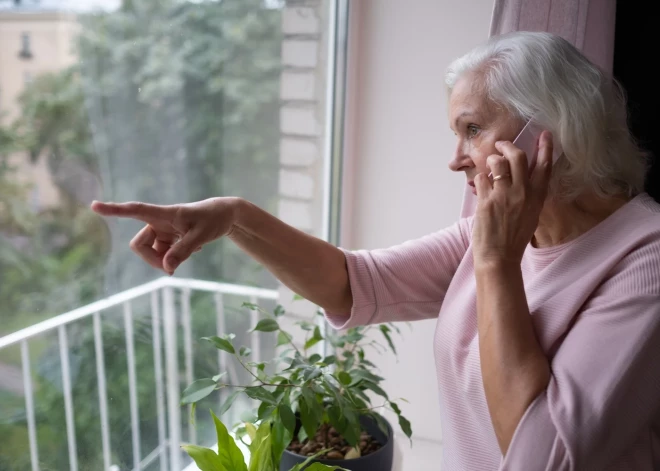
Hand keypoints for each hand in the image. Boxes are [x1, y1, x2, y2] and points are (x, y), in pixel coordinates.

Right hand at [91, 197, 241, 274]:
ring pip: (151, 253)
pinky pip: (162, 255)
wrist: (223, 215)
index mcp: (163, 214)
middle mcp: (158, 222)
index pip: (135, 210)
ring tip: (191, 250)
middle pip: (139, 245)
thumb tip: (166, 268)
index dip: (114, 210)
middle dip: (152, 260)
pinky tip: (192, 248)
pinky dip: (174, 258)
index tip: (94, 206)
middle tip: (172, 269)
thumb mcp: (201, 236)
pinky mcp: (168, 238)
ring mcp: (162, 231)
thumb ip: (183, 251)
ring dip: (166, 260)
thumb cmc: (213, 220)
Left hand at [472, 131, 553, 266]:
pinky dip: (480, 179)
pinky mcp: (487, 201)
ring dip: (491, 160)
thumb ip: (529, 194)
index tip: (545, 134)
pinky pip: (481, 178)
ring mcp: (504, 196)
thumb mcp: (531, 214)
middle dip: (507, 146)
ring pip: (497, 163)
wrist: (499, 257)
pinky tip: (481, 187)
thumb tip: (520, 175)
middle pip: (518, 157)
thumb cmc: (514, 238)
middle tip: (501, 144)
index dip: (545, 148)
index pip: (544, 166)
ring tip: (489, 166)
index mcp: (537, 197)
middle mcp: (523, 193)